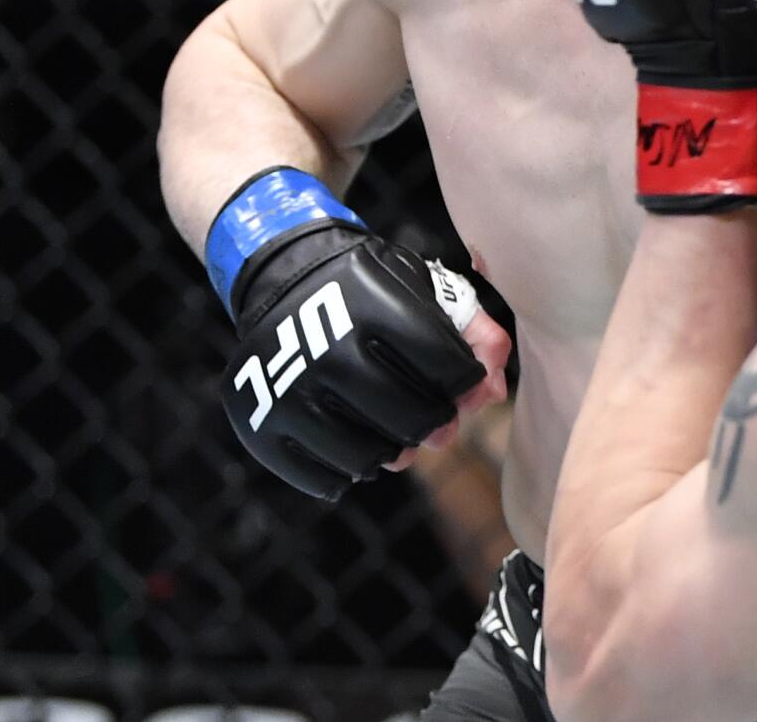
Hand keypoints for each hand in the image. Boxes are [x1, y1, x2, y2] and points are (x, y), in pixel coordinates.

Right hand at [221, 215, 508, 499]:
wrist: (284, 279)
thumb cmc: (368, 289)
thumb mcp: (421, 285)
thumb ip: (471, 328)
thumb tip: (495, 392)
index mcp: (373, 304)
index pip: (445, 364)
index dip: (466, 381)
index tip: (465, 381)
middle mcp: (326, 348)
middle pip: (411, 417)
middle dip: (438, 422)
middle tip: (440, 419)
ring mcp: (288, 392)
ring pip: (369, 455)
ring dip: (396, 450)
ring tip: (400, 431)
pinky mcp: (261, 426)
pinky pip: (322, 476)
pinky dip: (351, 469)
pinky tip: (359, 441)